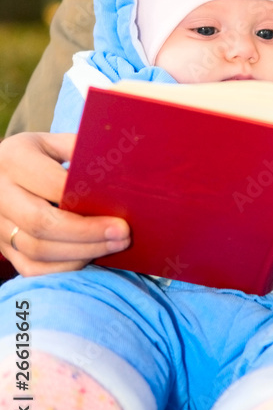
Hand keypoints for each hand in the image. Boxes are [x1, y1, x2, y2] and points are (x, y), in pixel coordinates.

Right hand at [0, 132, 130, 275]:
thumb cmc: (36, 155)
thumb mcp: (53, 143)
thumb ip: (80, 152)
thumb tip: (120, 173)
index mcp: (14, 160)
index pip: (51, 186)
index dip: (86, 203)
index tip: (120, 216)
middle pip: (41, 223)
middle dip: (87, 233)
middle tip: (123, 235)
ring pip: (37, 250)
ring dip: (81, 252)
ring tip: (114, 245)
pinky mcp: (1, 246)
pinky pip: (30, 267)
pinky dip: (63, 266)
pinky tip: (89, 256)